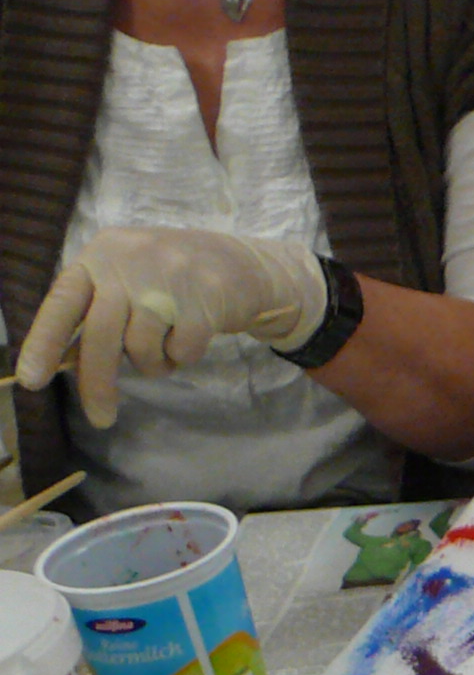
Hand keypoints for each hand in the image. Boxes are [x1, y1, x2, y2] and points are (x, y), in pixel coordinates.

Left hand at [13, 227, 326, 426]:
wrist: (240, 263)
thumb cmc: (169, 279)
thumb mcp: (124, 278)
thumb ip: (96, 308)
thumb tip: (64, 361)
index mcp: (99, 256)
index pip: (62, 303)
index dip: (43, 342)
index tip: (32, 380)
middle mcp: (128, 263)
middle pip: (101, 335)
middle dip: (98, 383)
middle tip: (100, 418)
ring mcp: (167, 281)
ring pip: (142, 349)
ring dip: (153, 364)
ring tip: (166, 348)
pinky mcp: (203, 301)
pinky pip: (180, 353)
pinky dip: (184, 357)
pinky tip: (191, 336)